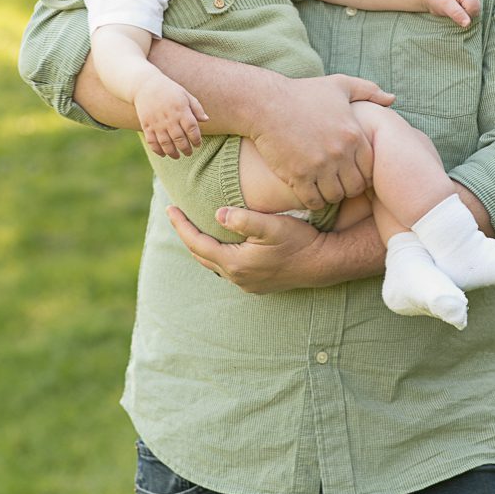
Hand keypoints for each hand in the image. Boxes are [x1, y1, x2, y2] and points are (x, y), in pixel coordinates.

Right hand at [136, 75, 206, 158]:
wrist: (145, 85)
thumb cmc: (170, 90)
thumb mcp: (186, 95)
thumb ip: (197, 108)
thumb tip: (206, 120)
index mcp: (181, 110)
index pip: (192, 129)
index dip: (196, 139)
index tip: (198, 145)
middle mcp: (169, 118)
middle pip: (179, 138)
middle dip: (185, 149)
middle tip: (189, 153)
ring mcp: (157, 122)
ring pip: (165, 143)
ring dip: (172, 152)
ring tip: (178, 157)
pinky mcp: (146, 125)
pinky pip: (151, 141)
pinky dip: (157, 150)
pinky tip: (163, 154)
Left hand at [167, 205, 328, 294]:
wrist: (324, 263)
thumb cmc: (300, 241)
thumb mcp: (272, 226)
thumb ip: (243, 219)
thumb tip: (218, 214)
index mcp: (234, 262)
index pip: (197, 243)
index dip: (181, 225)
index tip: (170, 208)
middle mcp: (236, 277)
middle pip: (201, 255)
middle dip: (187, 236)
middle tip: (177, 217)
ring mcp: (247, 284)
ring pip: (214, 264)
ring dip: (203, 247)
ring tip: (197, 230)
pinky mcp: (258, 285)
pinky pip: (229, 270)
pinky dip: (219, 255)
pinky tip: (225, 246)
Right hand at [248, 74, 394, 209]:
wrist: (265, 103)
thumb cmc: (303, 93)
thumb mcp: (340, 85)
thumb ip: (369, 91)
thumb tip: (392, 98)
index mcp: (353, 134)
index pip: (371, 168)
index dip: (364, 172)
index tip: (353, 170)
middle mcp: (340, 152)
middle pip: (355, 186)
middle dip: (349, 187)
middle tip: (339, 182)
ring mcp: (319, 166)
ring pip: (336, 196)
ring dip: (331, 195)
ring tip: (324, 187)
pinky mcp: (298, 176)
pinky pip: (314, 201)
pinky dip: (314, 201)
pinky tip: (308, 192)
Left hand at [425, 0, 480, 27]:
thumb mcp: (445, 5)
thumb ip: (457, 14)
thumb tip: (468, 24)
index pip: (474, 8)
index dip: (465, 14)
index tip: (453, 13)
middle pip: (477, 10)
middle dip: (466, 15)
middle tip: (453, 12)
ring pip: (474, 12)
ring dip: (465, 16)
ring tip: (453, 11)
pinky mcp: (467, 3)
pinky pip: (471, 12)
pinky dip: (464, 15)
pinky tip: (456, 12)